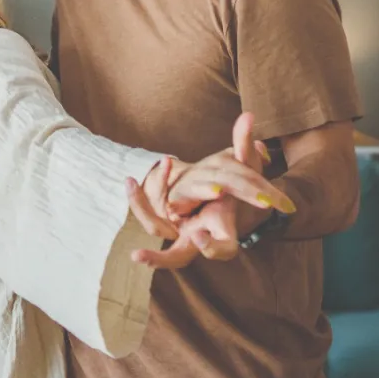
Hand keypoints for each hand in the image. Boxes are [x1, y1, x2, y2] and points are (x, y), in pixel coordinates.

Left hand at [130, 114, 290, 270]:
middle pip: (176, 259)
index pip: (221, 251)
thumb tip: (248, 117)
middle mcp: (197, 238)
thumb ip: (246, 148)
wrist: (225, 201)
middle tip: (136, 256)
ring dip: (141, 210)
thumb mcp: (246, 169)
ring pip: (155, 231)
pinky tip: (130, 178)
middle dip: (157, 260)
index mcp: (223, 231)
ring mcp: (178, 232)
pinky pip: (148, 214)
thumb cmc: (240, 187)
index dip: (210, 247)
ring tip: (130, 189)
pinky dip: (139, 198)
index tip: (196, 234)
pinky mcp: (165, 222)